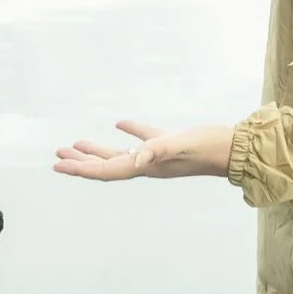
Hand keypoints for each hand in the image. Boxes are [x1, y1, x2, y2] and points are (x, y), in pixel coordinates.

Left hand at [53, 120, 233, 182]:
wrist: (235, 150)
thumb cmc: (208, 148)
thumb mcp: (181, 146)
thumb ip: (159, 150)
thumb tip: (137, 158)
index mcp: (146, 167)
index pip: (106, 170)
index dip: (80, 168)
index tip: (58, 166)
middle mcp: (149, 165)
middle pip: (107, 166)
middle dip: (81, 162)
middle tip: (57, 157)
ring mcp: (159, 155)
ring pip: (121, 154)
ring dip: (97, 150)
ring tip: (75, 144)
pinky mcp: (170, 144)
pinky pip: (143, 139)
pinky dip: (129, 132)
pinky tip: (120, 123)